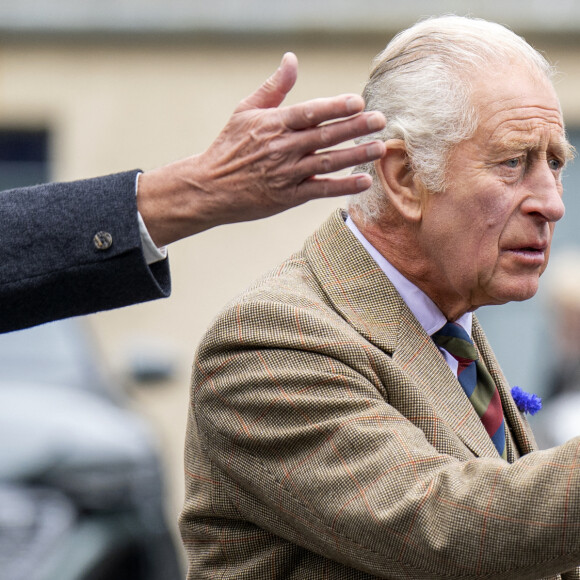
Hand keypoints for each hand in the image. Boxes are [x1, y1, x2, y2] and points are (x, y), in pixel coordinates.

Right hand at [138, 52, 385, 246]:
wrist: (210, 187)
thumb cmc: (229, 147)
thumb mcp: (245, 111)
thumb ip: (273, 87)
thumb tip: (291, 59)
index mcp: (273, 124)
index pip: (310, 112)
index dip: (335, 108)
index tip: (358, 102)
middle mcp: (282, 148)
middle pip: (325, 136)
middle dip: (355, 128)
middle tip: (381, 121)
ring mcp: (287, 174)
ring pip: (328, 162)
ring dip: (356, 155)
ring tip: (380, 148)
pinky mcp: (289, 196)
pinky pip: (321, 189)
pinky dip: (343, 186)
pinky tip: (364, 181)